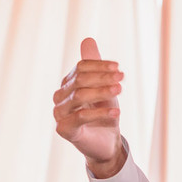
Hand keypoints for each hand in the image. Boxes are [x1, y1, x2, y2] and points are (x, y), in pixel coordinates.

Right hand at [52, 37, 126, 177]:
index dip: (99, 65)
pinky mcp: (64, 129)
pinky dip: (100, 113)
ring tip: (119, 90)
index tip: (118, 68)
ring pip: (79, 97)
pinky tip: (117, 111)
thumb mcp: (104, 87)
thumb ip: (95, 66)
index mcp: (67, 84)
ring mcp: (59, 114)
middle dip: (102, 77)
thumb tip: (88, 39)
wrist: (106, 143)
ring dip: (102, 92)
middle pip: (79, 81)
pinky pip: (81, 117)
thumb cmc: (104, 113)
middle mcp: (60, 97)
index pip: (80, 68)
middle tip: (121, 77)